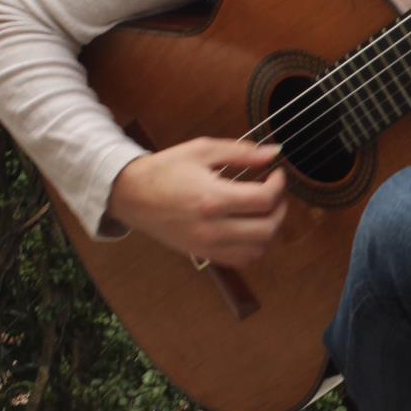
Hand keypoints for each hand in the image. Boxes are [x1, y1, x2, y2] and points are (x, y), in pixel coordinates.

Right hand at [107, 137, 288, 266]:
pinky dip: (252, 246)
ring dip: (269, 229)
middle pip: (267, 229)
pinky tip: (248, 226)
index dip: (279, 185)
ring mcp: (206, 246)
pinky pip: (240, 259)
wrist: (131, 194)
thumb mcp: (203, 150)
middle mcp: (212, 228)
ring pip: (257, 249)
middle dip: (280, 209)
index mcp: (212, 198)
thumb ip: (242, 152)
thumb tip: (274, 153)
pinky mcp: (201, 254)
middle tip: (275, 193)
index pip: (264, 200)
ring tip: (263, 210)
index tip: (276, 173)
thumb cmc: (165, 169)